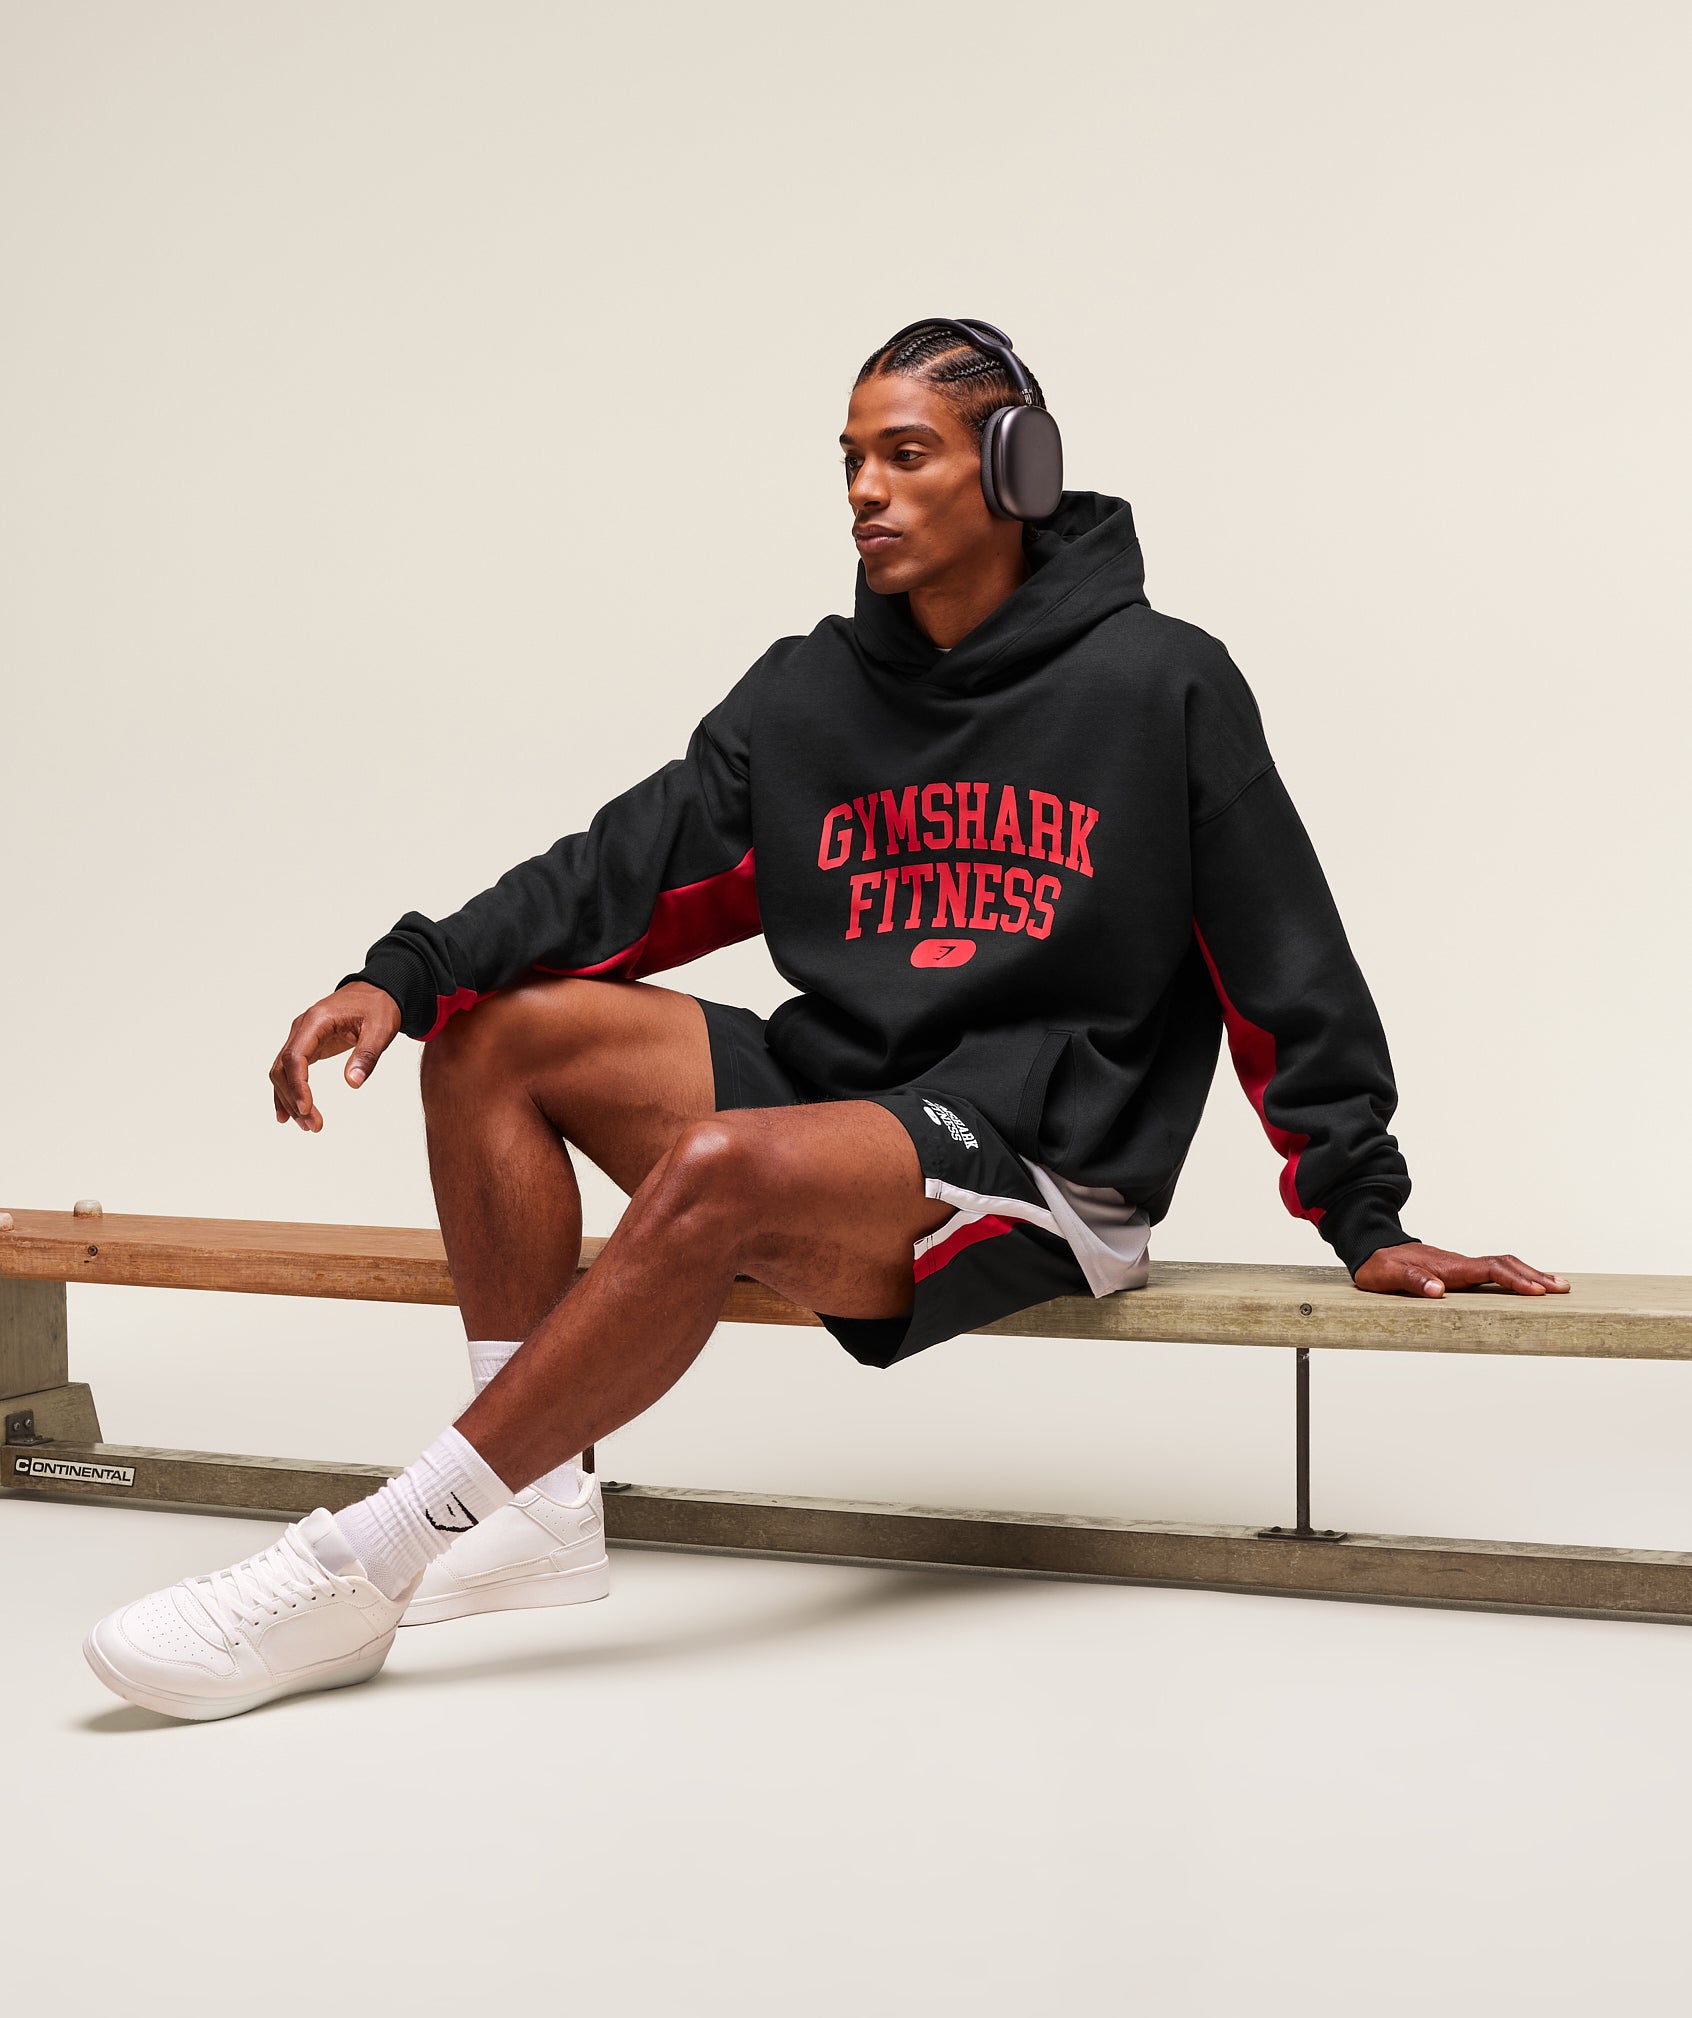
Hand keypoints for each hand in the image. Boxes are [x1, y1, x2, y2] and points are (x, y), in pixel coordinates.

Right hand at [270, 982, 401, 1131]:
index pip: (294, 1057)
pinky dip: (288, 1091)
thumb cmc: (379, 1007)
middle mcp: (302, 1028)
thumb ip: (367, 1054)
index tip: (307, 1109)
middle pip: (283, 1068)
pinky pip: (290, 1070)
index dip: (297, 1085)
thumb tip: (353, 1083)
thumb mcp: (381, 1029)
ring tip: (307, 1126)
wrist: (378, 990)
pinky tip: (289, 1114)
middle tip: (313, 1126)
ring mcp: (302, 1037)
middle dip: (294, 1099)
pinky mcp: (308, 1045)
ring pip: (282, 1072)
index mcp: (316, 1021)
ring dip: (290, 1100)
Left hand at [1353, 1242, 1568, 1298]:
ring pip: (1502, 1266)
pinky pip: (1493, 1271)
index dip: (1514, 1280)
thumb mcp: (1389, 1276)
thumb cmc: (1380, 1265)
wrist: (1372, 1248)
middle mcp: (1460, 1264)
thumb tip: (1437, 1290)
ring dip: (1529, 1274)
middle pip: (1505, 1265)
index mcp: (1449, 1266)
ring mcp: (1461, 1266)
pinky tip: (1525, 1286)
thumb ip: (1412, 1281)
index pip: (1489, 1270)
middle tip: (1562, 1288)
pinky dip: (1514, 1276)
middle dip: (1534, 1276)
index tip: (1536, 1291)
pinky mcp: (1458, 1271)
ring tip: (1556, 1286)